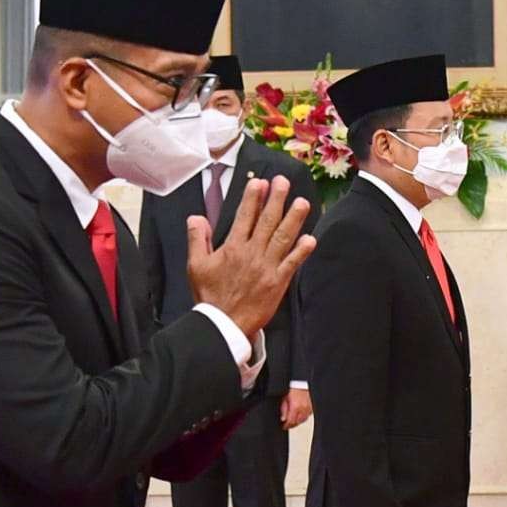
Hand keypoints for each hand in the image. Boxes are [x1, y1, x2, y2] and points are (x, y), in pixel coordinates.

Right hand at [187, 176, 317, 337]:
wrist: (223, 324)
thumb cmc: (210, 296)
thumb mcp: (196, 266)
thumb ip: (197, 239)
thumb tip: (197, 217)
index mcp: (232, 247)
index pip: (244, 216)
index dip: (253, 198)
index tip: (260, 183)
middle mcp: (251, 253)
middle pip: (266, 221)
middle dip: (276, 199)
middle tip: (283, 182)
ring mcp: (267, 267)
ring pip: (282, 237)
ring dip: (293, 218)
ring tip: (302, 202)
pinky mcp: (278, 282)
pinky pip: (292, 263)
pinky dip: (301, 251)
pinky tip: (310, 238)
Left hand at [280, 388, 312, 429]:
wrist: (300, 382)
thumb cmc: (292, 389)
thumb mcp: (284, 399)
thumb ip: (284, 410)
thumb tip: (283, 419)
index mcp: (295, 407)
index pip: (291, 421)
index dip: (286, 425)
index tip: (284, 426)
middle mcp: (303, 408)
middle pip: (297, 422)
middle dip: (291, 424)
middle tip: (287, 425)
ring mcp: (308, 408)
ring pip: (303, 420)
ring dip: (297, 421)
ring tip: (293, 421)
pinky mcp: (312, 406)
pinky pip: (308, 415)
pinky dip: (303, 416)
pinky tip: (300, 416)